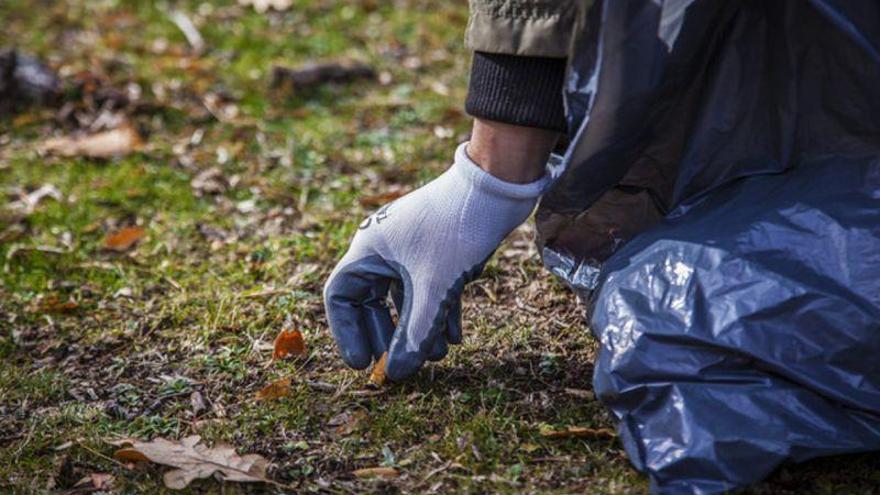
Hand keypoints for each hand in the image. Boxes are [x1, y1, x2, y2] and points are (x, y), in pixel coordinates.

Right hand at [324, 142, 551, 379]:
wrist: (496, 186)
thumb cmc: (457, 229)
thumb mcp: (435, 287)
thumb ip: (416, 333)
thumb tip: (399, 373)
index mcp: (369, 249)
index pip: (341, 296)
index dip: (347, 332)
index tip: (363, 363)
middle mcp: (384, 247)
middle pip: (371, 300)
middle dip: (387, 335)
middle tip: (398, 365)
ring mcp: (411, 247)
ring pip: (404, 296)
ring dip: (417, 327)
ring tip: (437, 357)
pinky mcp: (437, 248)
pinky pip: (427, 287)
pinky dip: (437, 312)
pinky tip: (454, 339)